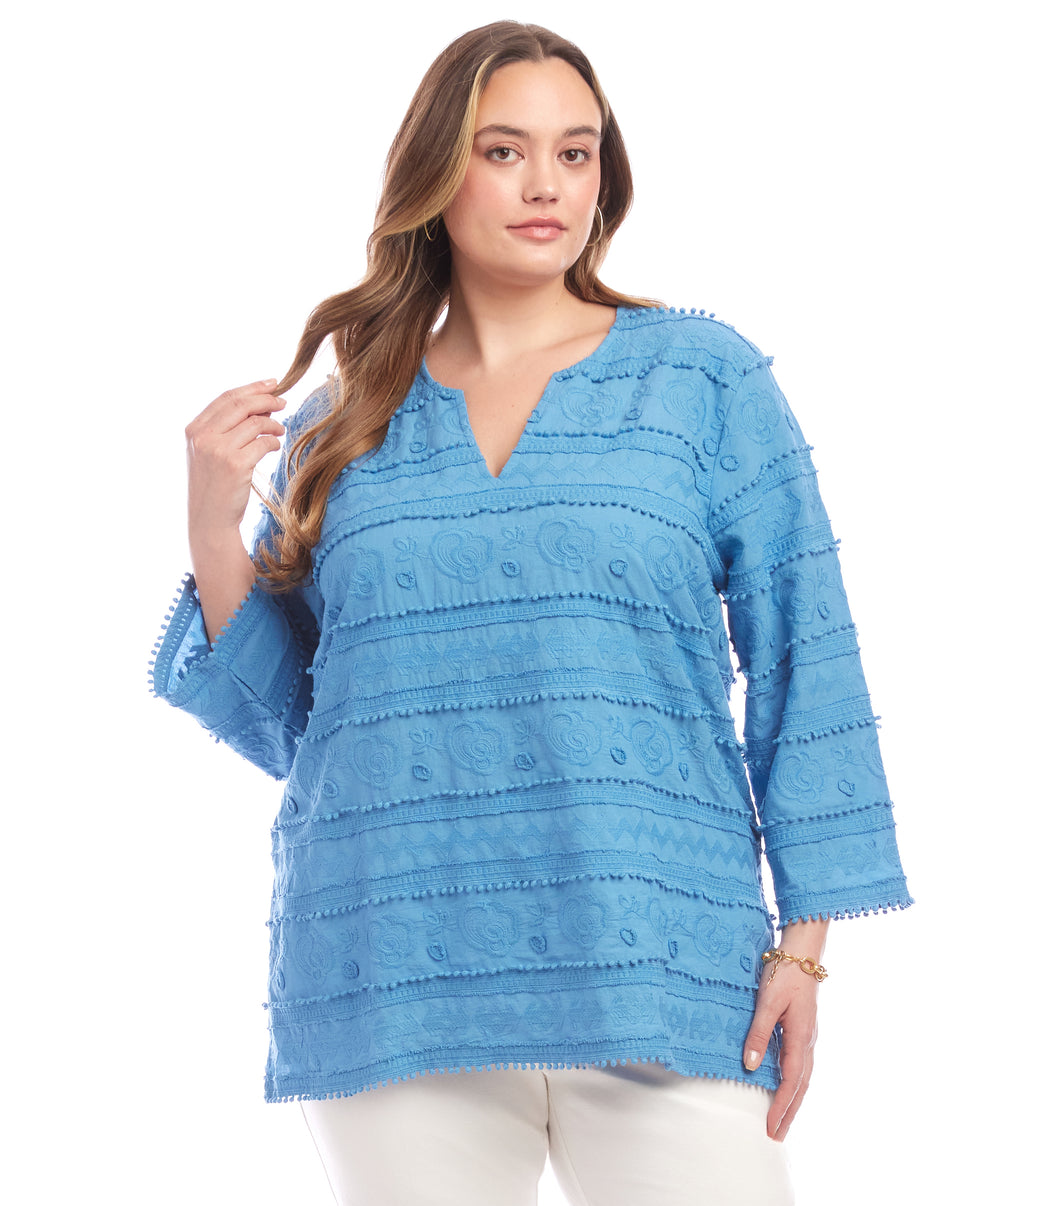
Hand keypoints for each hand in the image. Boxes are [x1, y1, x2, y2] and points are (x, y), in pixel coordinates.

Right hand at [185, 380, 285, 641]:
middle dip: (265, 398)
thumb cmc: (215, 488)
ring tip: (280, 428)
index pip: (225, 398)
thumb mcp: (210, 454)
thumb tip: (259, 406)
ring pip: (254, 422)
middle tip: (283, 401)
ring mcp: (217, 450)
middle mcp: (203, 437)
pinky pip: (263, 442)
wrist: (210, 522)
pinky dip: (273, 441)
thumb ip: (225, 430)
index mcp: (194, 431)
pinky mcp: (235, 464)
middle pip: (241, 404)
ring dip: (272, 423)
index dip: (251, 388)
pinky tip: (275, 446)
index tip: (271, 384)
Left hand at [742, 918, 828, 1140]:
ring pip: (803, 1077)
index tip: (769, 1128)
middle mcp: (808, 1042)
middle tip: (776, 1136)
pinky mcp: (803, 1029)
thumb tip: (751, 1066)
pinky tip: (784, 1085)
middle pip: (801, 1087)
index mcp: (801, 1039)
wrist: (801, 954)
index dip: (780, 1107)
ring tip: (781, 1119)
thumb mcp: (767, 1003)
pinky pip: (800, 1064)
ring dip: (793, 1100)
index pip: (791, 1083)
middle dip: (789, 1113)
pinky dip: (794, 1082)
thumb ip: (759, 1034)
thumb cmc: (783, 974)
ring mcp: (808, 1036)